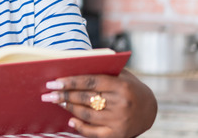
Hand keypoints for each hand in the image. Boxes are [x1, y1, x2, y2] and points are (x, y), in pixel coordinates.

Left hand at [41, 70, 156, 137]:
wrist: (150, 109)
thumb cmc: (128, 87)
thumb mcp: (120, 75)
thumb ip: (100, 71)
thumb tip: (70, 66)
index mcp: (122, 86)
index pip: (90, 82)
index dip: (70, 82)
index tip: (53, 82)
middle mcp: (122, 104)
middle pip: (85, 98)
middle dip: (64, 95)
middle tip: (48, 93)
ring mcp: (120, 121)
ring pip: (86, 114)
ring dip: (68, 107)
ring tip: (56, 102)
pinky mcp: (118, 135)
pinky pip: (93, 132)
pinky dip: (80, 127)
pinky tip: (70, 120)